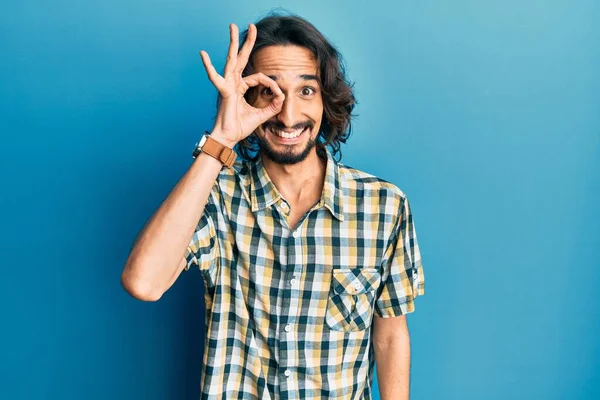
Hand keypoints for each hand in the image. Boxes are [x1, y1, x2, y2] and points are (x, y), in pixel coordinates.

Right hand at [199, 23, 284, 146]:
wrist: (229, 137)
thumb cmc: (240, 127)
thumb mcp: (261, 115)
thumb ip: (272, 106)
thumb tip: (282, 97)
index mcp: (241, 87)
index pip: (259, 77)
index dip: (272, 85)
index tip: (279, 95)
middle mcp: (233, 83)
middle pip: (241, 58)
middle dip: (247, 42)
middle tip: (252, 26)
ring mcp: (228, 85)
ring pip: (231, 60)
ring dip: (232, 43)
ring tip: (232, 26)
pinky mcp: (224, 91)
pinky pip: (216, 78)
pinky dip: (209, 67)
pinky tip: (203, 54)